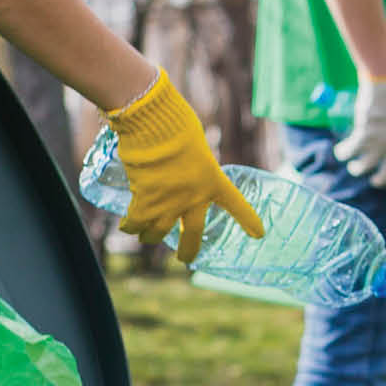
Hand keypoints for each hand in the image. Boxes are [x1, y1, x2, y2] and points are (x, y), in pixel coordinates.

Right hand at [98, 68, 265, 264]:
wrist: (155, 127)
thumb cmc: (175, 126)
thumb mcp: (194, 145)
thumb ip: (190, 164)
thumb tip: (173, 169)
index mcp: (213, 181)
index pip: (236, 203)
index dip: (247, 220)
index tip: (258, 233)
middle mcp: (193, 199)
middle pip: (192, 235)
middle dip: (188, 251)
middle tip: (185, 258)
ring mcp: (168, 205)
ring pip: (157, 234)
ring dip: (150, 236)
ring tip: (146, 236)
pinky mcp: (145, 203)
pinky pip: (135, 223)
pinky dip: (130, 225)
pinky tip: (127, 225)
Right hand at [342, 72, 385, 191]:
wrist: (385, 83)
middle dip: (380, 180)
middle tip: (375, 181)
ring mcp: (381, 143)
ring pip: (364, 167)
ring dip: (357, 168)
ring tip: (353, 166)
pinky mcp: (364, 137)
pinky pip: (350, 152)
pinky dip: (343, 153)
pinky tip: (340, 152)